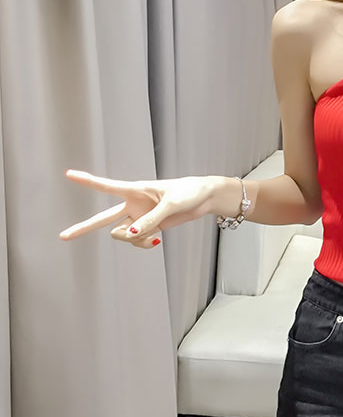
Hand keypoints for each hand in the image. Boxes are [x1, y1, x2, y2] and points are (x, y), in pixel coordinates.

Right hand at [59, 171, 214, 248]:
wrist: (204, 199)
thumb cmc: (189, 193)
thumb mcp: (171, 205)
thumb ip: (151, 219)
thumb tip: (130, 233)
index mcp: (136, 189)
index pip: (107, 186)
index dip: (88, 181)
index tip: (69, 174)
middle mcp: (133, 204)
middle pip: (103, 218)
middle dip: (84, 227)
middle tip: (64, 236)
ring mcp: (140, 217)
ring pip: (122, 234)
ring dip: (133, 239)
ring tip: (152, 236)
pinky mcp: (149, 227)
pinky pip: (136, 240)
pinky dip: (143, 243)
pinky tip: (155, 240)